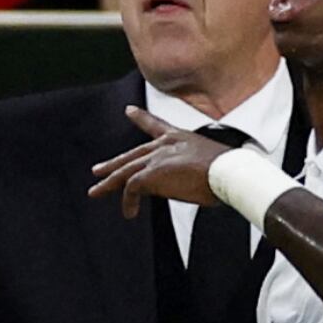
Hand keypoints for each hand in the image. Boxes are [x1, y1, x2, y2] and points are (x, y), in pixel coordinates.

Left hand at [88, 106, 232, 217]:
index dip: (141, 117)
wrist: (227, 171)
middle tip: (97, 169)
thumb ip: (193, 167)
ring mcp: (156, 158)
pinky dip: (128, 202)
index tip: (129, 110)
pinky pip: (131, 188)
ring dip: (109, 183)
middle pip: (132, 155)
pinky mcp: (151, 174)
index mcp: (179, 137)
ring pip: (124, 171)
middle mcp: (164, 145)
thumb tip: (189, 182)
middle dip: (113, 163)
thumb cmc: (226, 170)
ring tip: (96, 192)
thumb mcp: (208, 161)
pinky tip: (129, 212)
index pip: (156, 125)